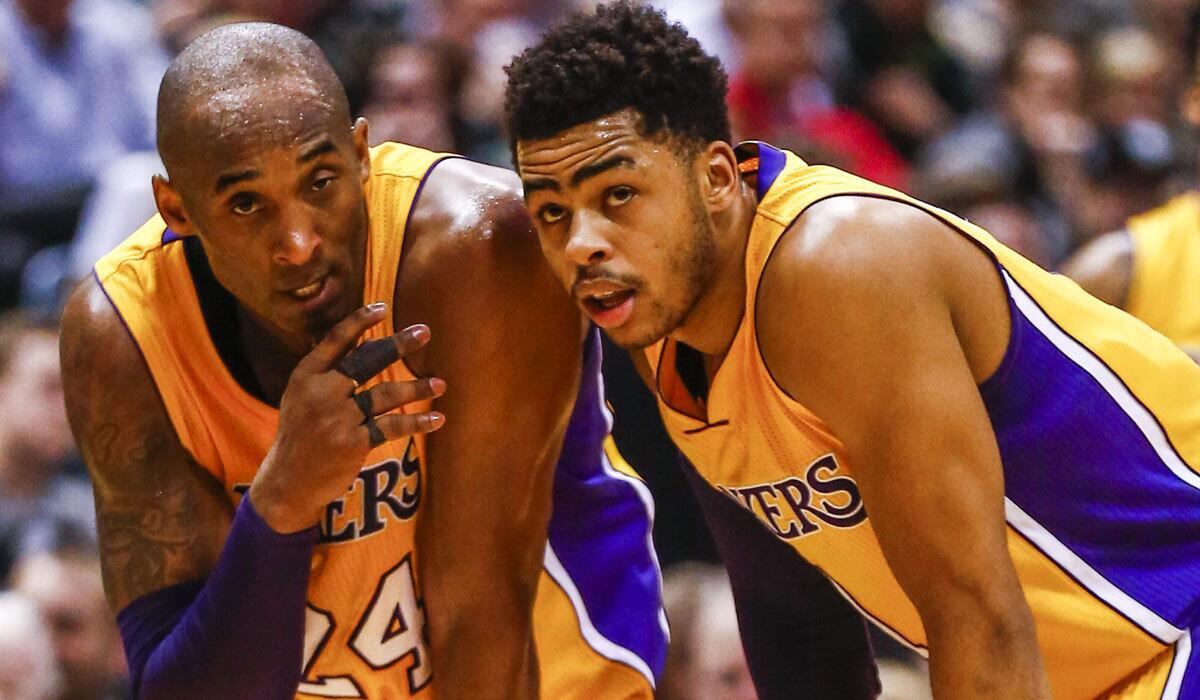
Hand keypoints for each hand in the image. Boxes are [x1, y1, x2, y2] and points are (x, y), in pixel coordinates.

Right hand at [248, 302, 445, 532]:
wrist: (287, 481)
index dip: (360, 321)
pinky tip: (436, 419)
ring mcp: (338, 418)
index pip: (336, 340)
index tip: (383, 308)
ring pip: (386, 394)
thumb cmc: (300, 435)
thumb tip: (363, 338)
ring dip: (417, 388)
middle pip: (367, 361)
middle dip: (398, 344)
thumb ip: (326, 370)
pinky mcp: (353, 443)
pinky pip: (392, 427)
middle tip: (425, 332)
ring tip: (440, 384)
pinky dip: (416, 422)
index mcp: (306, 376)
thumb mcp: (300, 396)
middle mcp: (322, 392)